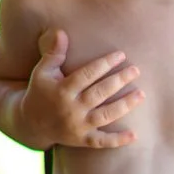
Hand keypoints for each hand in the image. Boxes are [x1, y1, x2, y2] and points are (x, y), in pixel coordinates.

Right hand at [21, 28, 144, 148]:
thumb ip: (54, 53)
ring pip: (105, 116)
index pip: (87, 75)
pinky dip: (118, 140)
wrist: (31, 124)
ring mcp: (78, 126)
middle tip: (136, 71)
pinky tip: (134, 135)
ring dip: (124, 106)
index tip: (121, 55)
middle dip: (119, 81)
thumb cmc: (41, 92)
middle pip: (99, 94)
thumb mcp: (43, 71)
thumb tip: (61, 32)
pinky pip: (102, 142)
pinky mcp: (83, 140)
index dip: (104, 64)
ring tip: (141, 94)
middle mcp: (71, 108)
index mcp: (62, 90)